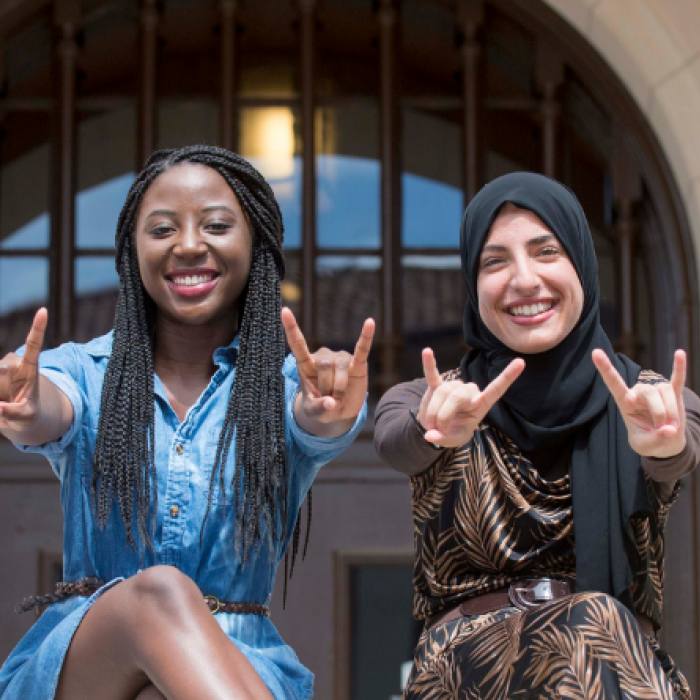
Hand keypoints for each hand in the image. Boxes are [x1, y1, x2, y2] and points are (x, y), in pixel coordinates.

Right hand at [0, 308, 47, 431]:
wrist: (18, 415)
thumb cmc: (28, 413)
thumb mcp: (27, 417)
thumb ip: (15, 413)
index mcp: (29, 368)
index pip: (33, 345)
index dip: (37, 328)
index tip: (43, 311)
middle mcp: (11, 363)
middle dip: (0, 388)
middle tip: (4, 403)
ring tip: (3, 402)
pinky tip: (0, 400)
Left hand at [281, 307, 374, 425]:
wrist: (340, 412)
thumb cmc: (321, 407)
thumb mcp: (314, 412)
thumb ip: (319, 408)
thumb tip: (332, 403)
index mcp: (306, 365)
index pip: (297, 343)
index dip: (291, 328)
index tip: (284, 311)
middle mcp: (324, 357)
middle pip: (325, 365)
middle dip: (327, 387)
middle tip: (329, 401)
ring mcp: (341, 358)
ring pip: (340, 367)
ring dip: (340, 387)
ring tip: (339, 398)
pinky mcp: (358, 363)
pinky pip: (362, 348)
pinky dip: (366, 336)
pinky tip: (370, 322)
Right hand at [417, 348, 524, 447]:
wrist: (438, 429)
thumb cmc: (453, 433)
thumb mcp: (452, 440)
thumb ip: (443, 439)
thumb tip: (430, 436)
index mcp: (480, 405)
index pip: (497, 389)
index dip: (508, 376)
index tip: (521, 362)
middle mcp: (469, 392)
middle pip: (457, 395)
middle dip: (444, 414)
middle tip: (438, 429)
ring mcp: (453, 387)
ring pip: (443, 391)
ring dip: (433, 410)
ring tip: (431, 425)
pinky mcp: (436, 386)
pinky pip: (432, 375)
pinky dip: (429, 364)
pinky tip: (426, 351)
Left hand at [592, 348, 686, 457]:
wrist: (665, 442)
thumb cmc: (649, 441)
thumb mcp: (645, 447)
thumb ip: (655, 440)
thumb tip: (669, 430)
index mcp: (625, 402)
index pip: (613, 382)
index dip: (605, 368)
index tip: (595, 352)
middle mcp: (638, 393)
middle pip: (649, 391)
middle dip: (660, 412)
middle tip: (665, 430)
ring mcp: (656, 392)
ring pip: (665, 390)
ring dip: (671, 410)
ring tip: (672, 426)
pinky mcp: (674, 393)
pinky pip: (677, 379)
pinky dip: (679, 367)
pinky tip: (680, 353)